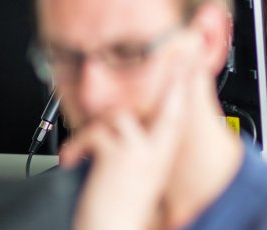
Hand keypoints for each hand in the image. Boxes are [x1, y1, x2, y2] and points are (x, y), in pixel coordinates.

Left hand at [61, 40, 199, 229]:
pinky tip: (72, 159)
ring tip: (83, 147)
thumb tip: (118, 125)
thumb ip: (136, 148)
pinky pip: (96, 131)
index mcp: (163, 156)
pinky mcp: (120, 155)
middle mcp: (158, 151)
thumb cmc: (119, 212)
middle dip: (175, 76)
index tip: (193, 62)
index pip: (180, 114)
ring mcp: (142, 151)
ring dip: (95, 128)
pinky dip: (77, 144)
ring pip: (119, 116)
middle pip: (172, 104)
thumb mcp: (134, 174)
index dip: (187, 86)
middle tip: (182, 53)